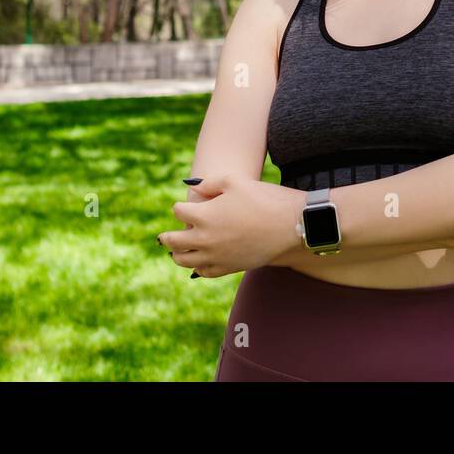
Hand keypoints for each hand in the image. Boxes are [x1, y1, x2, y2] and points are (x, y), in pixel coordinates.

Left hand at [158, 173, 304, 277]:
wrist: (291, 225)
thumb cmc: (264, 198)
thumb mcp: (234, 181)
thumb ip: (210, 184)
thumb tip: (194, 189)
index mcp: (203, 215)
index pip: (178, 211)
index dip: (180, 206)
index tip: (184, 205)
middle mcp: (204, 239)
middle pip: (173, 240)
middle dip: (167, 236)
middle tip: (163, 236)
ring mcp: (216, 256)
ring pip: (183, 260)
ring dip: (177, 254)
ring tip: (176, 251)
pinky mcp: (228, 268)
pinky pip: (203, 272)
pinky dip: (197, 267)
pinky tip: (199, 261)